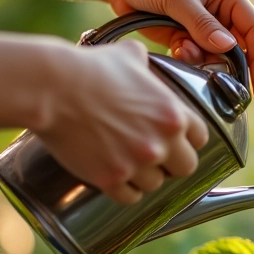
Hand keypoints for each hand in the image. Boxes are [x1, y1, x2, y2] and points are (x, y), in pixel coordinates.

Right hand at [36, 38, 208, 203]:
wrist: (52, 88)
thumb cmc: (89, 68)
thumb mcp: (128, 56)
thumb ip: (145, 64)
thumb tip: (142, 60)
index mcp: (173, 115)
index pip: (201, 138)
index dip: (188, 139)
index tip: (176, 139)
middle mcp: (161, 144)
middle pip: (186, 168)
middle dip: (172, 162)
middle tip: (155, 154)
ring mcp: (136, 164)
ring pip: (156, 185)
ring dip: (145, 176)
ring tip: (129, 161)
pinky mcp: (110, 179)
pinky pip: (130, 197)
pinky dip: (124, 189)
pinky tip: (117, 177)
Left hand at [106, 0, 253, 104]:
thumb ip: (202, 24)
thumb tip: (228, 47)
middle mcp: (223, 13)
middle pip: (241, 51)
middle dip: (231, 69)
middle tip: (225, 89)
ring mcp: (205, 28)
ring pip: (217, 59)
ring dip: (203, 63)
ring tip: (182, 49)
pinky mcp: (188, 39)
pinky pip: (198, 60)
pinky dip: (189, 60)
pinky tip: (175, 47)